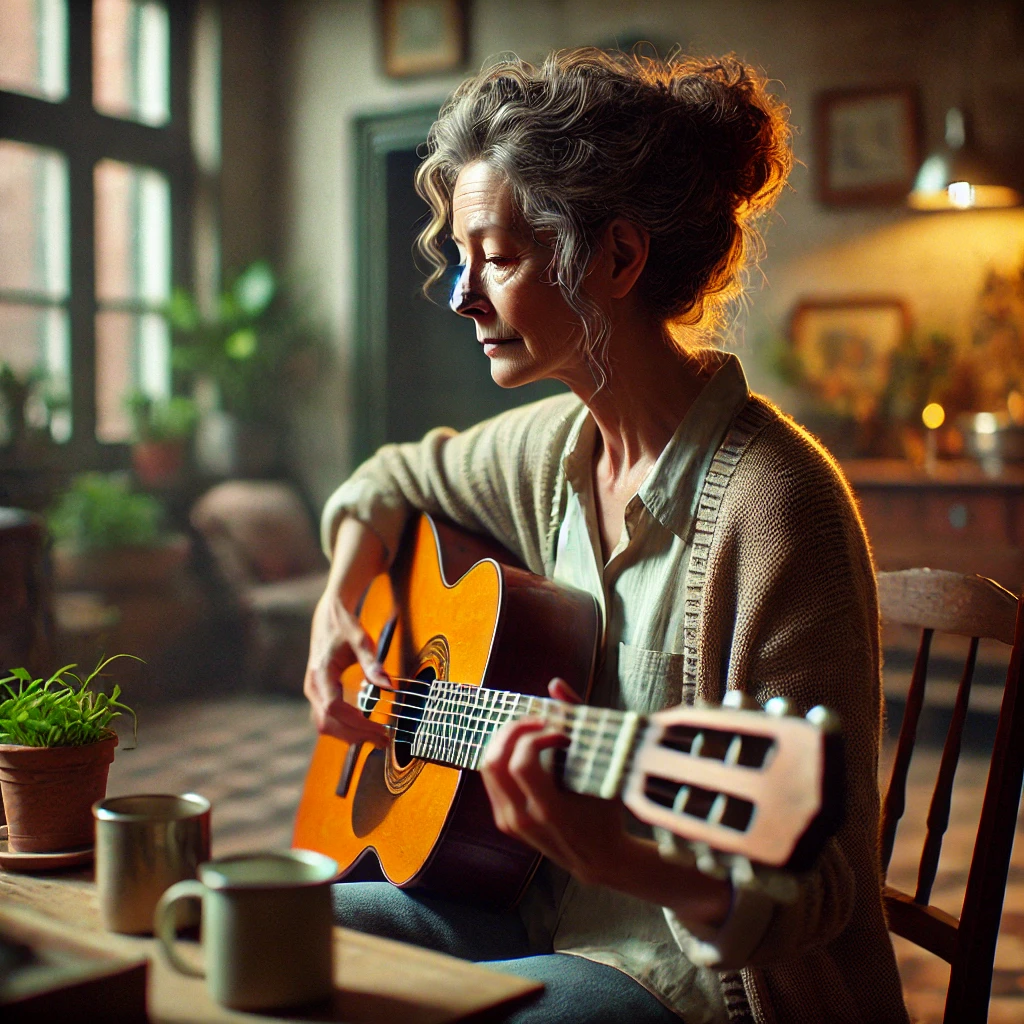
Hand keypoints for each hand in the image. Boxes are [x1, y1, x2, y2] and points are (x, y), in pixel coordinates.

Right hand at [304, 589, 390, 745]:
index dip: (358, 723)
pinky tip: (365, 727)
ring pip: (326, 725)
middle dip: (356, 735)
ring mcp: (313, 692)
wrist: (328, 615)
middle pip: (329, 723)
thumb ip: (373, 664)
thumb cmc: (345, 625)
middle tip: (385, 739)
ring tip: (377, 736)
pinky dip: (345, 728)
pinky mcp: (318, 694)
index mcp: (321, 673)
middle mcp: (312, 686)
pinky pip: (327, 719)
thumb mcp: (361, 640)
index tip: (382, 729)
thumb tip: (390, 686)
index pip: (335, 708)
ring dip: (350, 735)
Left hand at [479, 678, 629, 887]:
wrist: (599, 858)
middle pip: (494, 762)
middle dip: (512, 731)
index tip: (559, 733)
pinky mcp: (504, 822)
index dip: (536, 737)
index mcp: (548, 810)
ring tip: (533, 732)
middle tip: (537, 722)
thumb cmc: (606, 812)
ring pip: (488, 768)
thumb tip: (555, 685)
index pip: (521, 763)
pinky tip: (527, 748)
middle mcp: (522, 818)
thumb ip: (580, 724)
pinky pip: (492, 780)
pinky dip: (505, 756)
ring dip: (506, 741)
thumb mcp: (603, 772)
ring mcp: (509, 822)